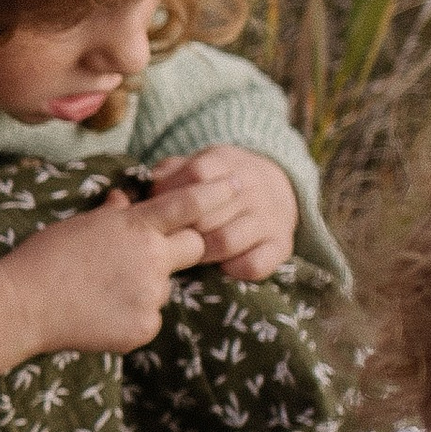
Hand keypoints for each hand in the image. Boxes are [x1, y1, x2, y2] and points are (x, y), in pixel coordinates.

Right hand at [0, 192, 205, 377]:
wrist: (24, 304)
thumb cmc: (45, 257)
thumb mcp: (80, 224)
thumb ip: (112, 214)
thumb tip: (124, 201)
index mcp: (136, 226)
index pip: (188, 204)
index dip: (217, 193)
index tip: (238, 185)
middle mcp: (152, 258)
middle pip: (195, 248)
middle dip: (184, 248)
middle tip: (150, 256)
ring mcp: (151, 295)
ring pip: (164, 288)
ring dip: (145, 287)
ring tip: (101, 292)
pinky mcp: (144, 328)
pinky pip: (149, 319)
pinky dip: (131, 317)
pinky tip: (100, 314)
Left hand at [143, 144, 298, 283]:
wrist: (277, 188)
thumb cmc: (221, 180)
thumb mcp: (199, 164)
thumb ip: (169, 172)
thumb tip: (148, 188)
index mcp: (227, 162)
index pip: (197, 175)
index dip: (172, 196)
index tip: (160, 212)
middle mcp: (252, 188)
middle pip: (204, 216)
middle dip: (180, 231)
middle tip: (168, 241)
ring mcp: (269, 218)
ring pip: (225, 242)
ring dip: (201, 253)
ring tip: (192, 253)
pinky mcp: (282, 246)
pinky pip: (253, 266)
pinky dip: (233, 269)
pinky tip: (223, 265)